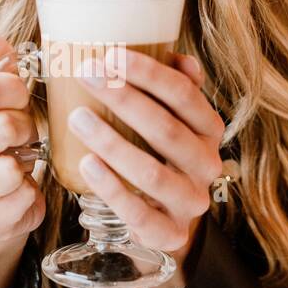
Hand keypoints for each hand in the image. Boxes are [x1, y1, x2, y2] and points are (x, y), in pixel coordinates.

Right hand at [0, 27, 45, 287]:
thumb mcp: (0, 102)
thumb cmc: (0, 144)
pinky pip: (19, 206)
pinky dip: (31, 198)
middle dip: (26, 130)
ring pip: (8, 172)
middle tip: (26, 137)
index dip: (15, 92)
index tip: (22, 99)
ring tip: (21, 166)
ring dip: (28, 167)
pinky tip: (22, 193)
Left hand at [70, 48, 225, 270]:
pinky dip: (112, 188)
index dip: (149, 73)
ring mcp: (190, 201)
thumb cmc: (161, 157)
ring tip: (77, 119)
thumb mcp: (175, 121)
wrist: (168, 220)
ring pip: (152, 173)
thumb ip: (177, 91)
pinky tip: (88, 164)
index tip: (111, 54)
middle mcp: (207, 165)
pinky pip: (139, 213)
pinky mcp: (169, 233)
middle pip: (166, 130)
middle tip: (86, 75)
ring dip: (112, 143)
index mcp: (209, 130)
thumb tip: (178, 57)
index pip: (184, 95)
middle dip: (123, 99)